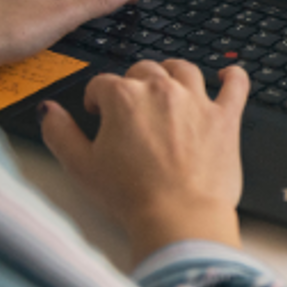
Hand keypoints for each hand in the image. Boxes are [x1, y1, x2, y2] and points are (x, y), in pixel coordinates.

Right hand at [40, 60, 248, 264]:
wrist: (178, 216)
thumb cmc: (132, 196)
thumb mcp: (80, 166)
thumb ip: (59, 133)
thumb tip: (49, 111)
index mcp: (125, 98)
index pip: (104, 83)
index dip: (97, 98)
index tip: (98, 113)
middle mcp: (162, 91)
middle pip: (144, 70)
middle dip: (132, 83)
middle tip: (131, 105)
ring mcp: (197, 101)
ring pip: (184, 69)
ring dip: (173, 72)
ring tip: (168, 84)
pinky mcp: (226, 117)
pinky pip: (236, 84)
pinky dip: (233, 75)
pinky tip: (227, 75)